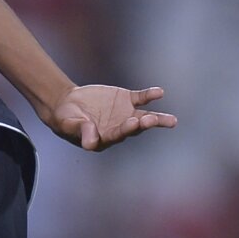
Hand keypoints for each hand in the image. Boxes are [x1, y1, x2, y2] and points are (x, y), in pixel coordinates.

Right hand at [47, 85, 176, 151]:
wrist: (68, 103)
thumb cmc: (66, 118)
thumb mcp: (70, 124)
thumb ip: (81, 131)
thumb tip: (90, 144)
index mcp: (105, 138)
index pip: (118, 135)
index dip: (125, 129)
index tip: (132, 122)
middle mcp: (119, 129)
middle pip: (134, 128)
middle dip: (144, 125)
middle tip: (152, 120)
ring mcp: (125, 115)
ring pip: (144, 118)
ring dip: (156, 119)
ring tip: (172, 122)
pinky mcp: (127, 100)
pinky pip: (141, 99)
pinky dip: (150, 96)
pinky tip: (159, 93)